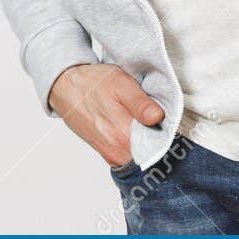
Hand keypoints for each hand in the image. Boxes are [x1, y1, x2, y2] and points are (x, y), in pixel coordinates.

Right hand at [47, 63, 164, 167]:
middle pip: (150, 153)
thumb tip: (158, 118)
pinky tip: (135, 129)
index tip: (172, 123)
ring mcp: (110, 153)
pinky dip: (135, 146)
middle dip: (160, 140)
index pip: (158, 147)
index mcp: (123, 135)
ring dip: (147, 143)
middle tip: (160, 120)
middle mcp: (116, 150)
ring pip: (139, 156)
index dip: (169, 136)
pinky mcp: (104, 152)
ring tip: (146, 123)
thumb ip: (140, 104)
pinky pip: (127, 156)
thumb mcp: (121, 84)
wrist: (66, 87)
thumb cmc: (94, 83)